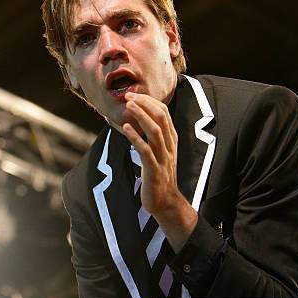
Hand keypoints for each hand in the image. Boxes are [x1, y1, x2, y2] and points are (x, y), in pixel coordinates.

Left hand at [122, 92, 180, 215]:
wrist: (166, 202)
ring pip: (155, 131)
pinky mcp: (154, 170)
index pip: (164, 114)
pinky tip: (126, 128)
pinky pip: (145, 150)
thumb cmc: (160, 177)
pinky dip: (136, 137)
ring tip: (128, 106)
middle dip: (145, 104)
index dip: (150, 102)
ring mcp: (163, 158)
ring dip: (141, 116)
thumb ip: (154, 138)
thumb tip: (140, 121)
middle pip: (161, 118)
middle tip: (129, 96)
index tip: (134, 95)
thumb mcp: (160, 153)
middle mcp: (169, 146)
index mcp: (171, 141)